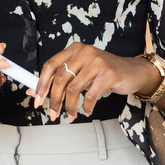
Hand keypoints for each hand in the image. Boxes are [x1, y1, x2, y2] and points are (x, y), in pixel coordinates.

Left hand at [34, 44, 157, 120]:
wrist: (131, 71)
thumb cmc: (102, 72)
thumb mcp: (80, 72)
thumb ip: (60, 80)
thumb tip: (33, 92)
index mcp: (74, 49)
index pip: (50, 65)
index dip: (41, 84)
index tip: (36, 100)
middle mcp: (84, 52)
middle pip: (60, 78)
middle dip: (54, 100)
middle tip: (53, 114)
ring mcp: (97, 62)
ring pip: (74, 89)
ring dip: (70, 106)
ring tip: (71, 115)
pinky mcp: (108, 74)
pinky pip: (90, 96)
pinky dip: (86, 107)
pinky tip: (86, 111)